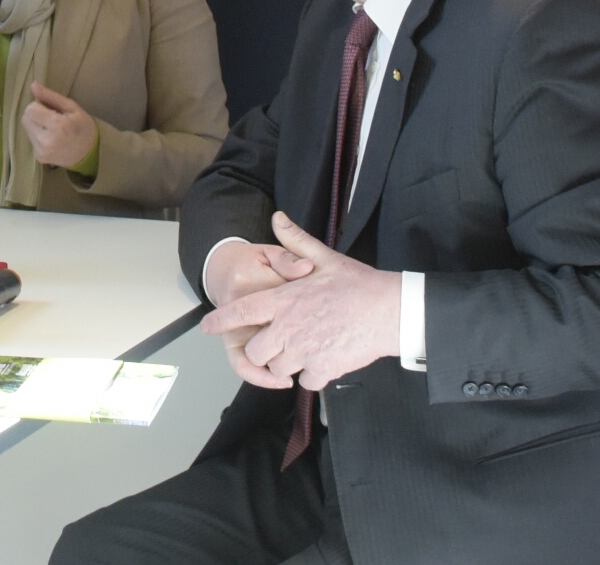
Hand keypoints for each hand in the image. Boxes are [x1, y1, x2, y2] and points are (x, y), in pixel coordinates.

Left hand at [22, 84, 97, 167]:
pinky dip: (37, 135)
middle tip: (50, 118)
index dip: (39, 105)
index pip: (30, 109)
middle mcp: (47, 140)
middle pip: (26, 118)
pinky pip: (30, 139)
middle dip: (35, 115)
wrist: (89, 154)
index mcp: (58, 126)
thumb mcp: (72, 107)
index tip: (50, 109)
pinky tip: (50, 138)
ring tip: (51, 128)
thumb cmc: (83, 127)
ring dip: (35, 125)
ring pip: (26, 128)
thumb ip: (50, 96)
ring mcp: (42, 151)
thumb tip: (33, 85)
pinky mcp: (39, 157)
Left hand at [201, 211, 400, 391]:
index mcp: (283, 300)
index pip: (241, 311)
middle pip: (254, 350)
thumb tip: (278, 217)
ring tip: (303, 350)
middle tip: (276, 344)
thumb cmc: (359, 285)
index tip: (207, 326)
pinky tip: (322, 360)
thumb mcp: (325, 257)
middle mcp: (288, 328)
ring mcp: (304, 351)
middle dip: (260, 350)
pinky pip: (305, 380)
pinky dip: (310, 374)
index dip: (221, 320)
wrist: (392, 312)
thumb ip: (295, 242)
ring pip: (277, 369)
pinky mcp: (323, 370)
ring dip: (285, 364)